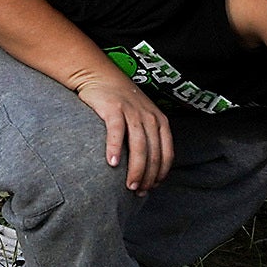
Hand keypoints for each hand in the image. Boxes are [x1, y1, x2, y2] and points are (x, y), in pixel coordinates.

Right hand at [74, 73, 173, 192]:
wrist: (99, 75)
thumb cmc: (120, 102)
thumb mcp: (141, 117)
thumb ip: (147, 137)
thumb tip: (146, 169)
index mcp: (160, 121)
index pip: (166, 154)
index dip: (160, 174)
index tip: (151, 187)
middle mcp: (149, 117)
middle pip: (153, 153)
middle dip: (148, 176)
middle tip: (138, 191)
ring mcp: (132, 112)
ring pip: (139, 146)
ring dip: (136, 169)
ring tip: (129, 185)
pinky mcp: (113, 108)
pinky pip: (117, 132)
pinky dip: (115, 149)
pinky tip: (112, 164)